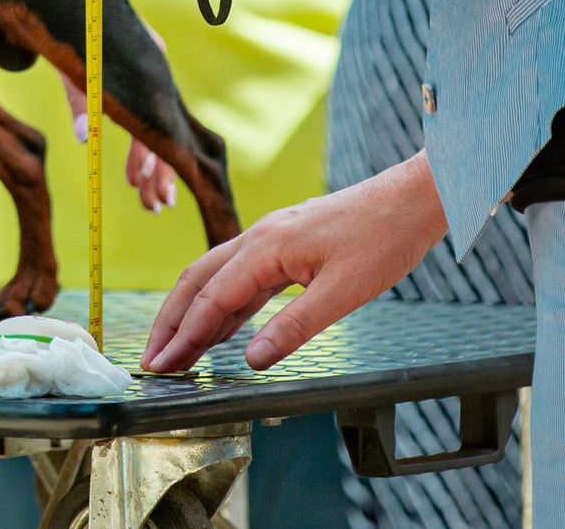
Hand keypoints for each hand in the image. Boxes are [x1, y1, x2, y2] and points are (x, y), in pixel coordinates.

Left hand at [57, 22, 178, 211]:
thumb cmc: (68, 25)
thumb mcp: (70, 64)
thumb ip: (78, 99)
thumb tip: (80, 139)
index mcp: (149, 62)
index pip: (158, 123)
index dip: (157, 163)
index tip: (153, 194)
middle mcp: (156, 70)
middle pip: (162, 131)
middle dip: (159, 173)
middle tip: (153, 208)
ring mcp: (149, 75)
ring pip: (154, 129)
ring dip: (150, 166)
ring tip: (146, 202)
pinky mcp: (138, 79)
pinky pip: (144, 120)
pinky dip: (140, 147)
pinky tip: (134, 175)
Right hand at [142, 152, 445, 373]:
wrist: (413, 198)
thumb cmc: (384, 238)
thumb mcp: (344, 292)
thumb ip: (295, 326)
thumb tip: (252, 359)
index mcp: (266, 247)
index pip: (211, 298)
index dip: (184, 335)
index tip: (162, 365)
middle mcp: (258, 238)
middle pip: (195, 280)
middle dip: (170, 321)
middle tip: (151, 359)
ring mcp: (269, 238)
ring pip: (214, 275)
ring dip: (191, 312)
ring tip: (176, 349)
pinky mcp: (285, 244)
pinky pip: (240, 276)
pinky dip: (221, 303)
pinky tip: (219, 327)